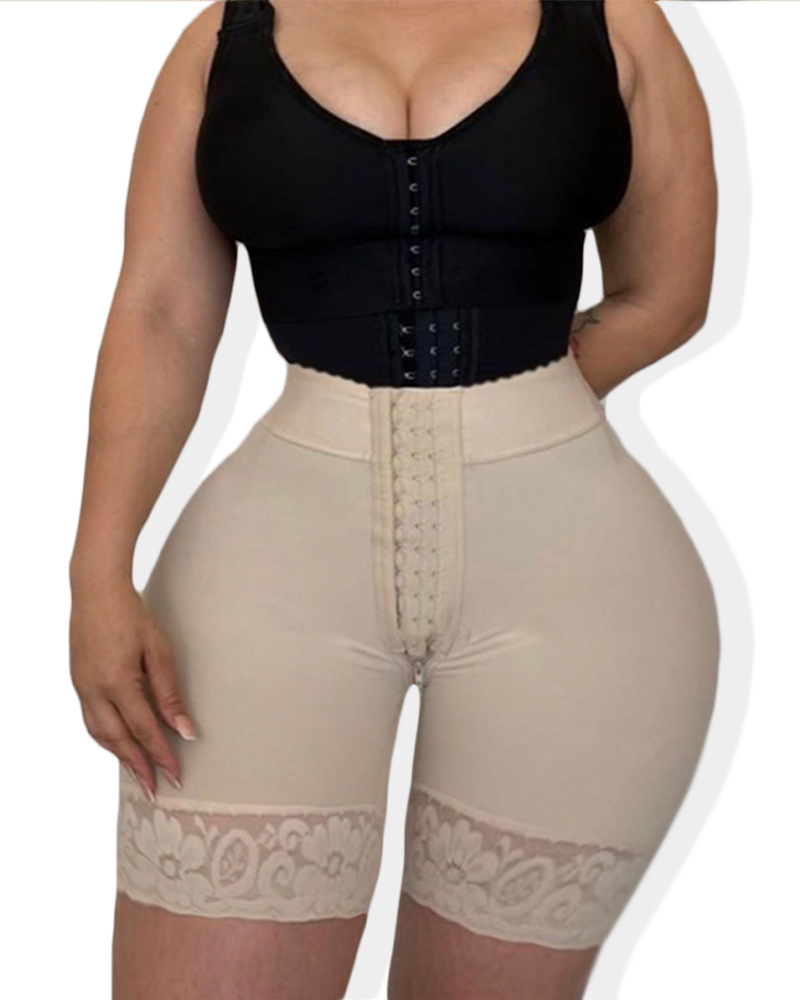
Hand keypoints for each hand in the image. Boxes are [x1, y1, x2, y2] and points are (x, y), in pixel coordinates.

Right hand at [69, 575, 196, 800]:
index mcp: (118, 683)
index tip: (176, 777)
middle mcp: (95, 691)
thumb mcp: (159, 650)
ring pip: (101, 735)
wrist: (96, 591)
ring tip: (139, 773)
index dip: (161, 757)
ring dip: (120, 756)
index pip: (145, 731)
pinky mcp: (79, 682)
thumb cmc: (133, 615)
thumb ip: (170, 693)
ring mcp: (82, 688)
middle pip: (118, 741)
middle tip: (156, 789)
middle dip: (139, 767)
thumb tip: (185, 730)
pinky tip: (119, 743)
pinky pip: (92, 720)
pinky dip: (107, 738)